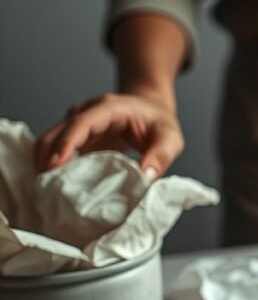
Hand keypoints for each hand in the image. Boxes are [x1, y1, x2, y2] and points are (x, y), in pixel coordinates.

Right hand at [34, 89, 183, 177]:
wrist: (150, 107)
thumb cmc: (159, 122)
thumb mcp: (170, 138)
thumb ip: (161, 155)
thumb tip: (147, 176)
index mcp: (108, 108)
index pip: (81, 124)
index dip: (66, 144)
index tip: (54, 165)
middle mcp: (86, 112)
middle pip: (56, 133)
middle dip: (46, 158)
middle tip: (45, 188)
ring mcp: (77, 123)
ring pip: (50, 142)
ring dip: (45, 164)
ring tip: (47, 191)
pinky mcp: (76, 137)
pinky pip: (56, 150)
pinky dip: (52, 166)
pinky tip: (54, 185)